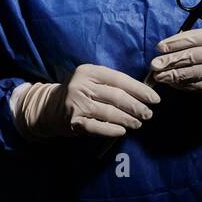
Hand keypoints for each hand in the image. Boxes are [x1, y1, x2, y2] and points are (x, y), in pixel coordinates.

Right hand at [14, 64, 159, 139]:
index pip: (120, 79)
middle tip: (149, 113)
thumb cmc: (78, 93)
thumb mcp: (91, 80)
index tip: (154, 98)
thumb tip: (142, 92)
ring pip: (109, 112)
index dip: (139, 89)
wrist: (47, 108)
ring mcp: (76, 104)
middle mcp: (82, 85)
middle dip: (137, 106)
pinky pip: (98, 127)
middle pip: (116, 96)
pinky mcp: (73, 122)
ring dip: (128, 119)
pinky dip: (112, 130)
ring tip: (139, 123)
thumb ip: (111, 83)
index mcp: (89, 71)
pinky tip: (123, 131)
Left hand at [149, 26, 201, 102]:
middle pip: (195, 55)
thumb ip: (200, 39)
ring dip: (173, 75)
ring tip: (159, 76)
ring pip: (196, 73)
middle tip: (154, 64)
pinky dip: (183, 85)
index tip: (160, 47)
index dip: (176, 42)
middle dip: (172, 60)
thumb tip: (168, 46)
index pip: (197, 37)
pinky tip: (172, 83)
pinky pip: (199, 86)